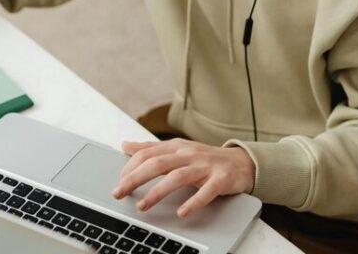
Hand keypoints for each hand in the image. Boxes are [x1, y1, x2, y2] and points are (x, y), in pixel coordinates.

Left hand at [112, 138, 255, 217]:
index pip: (147, 153)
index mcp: (176, 147)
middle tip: (118, 193)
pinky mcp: (220, 180)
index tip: (118, 182)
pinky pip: (207, 191)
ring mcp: (204, 166)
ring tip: (142, 206)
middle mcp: (188, 154)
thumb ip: (151, 148)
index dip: (130, 167)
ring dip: (157, 192)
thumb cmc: (204, 158)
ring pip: (177, 177)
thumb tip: (125, 145)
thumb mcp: (177, 149)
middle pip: (157, 163)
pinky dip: (194, 202)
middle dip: (135, 178)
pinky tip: (183, 213)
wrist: (240, 162)